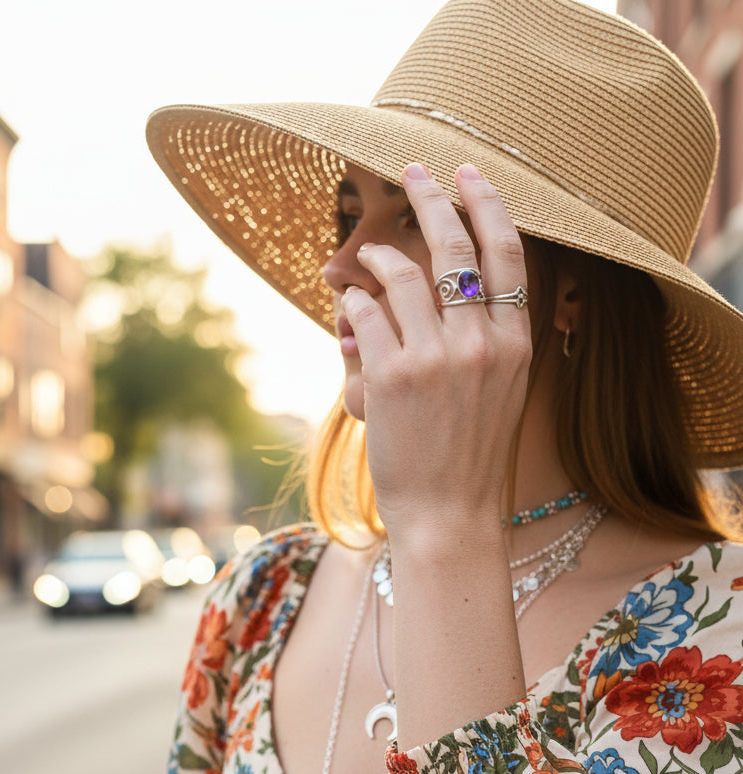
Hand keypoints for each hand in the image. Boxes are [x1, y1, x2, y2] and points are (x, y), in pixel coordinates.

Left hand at [341, 163, 531, 540]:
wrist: (451, 512)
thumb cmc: (471, 451)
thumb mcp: (500, 389)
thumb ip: (487, 336)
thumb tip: (443, 285)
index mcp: (516, 343)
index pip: (509, 253)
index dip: (489, 204)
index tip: (470, 173)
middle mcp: (482, 343)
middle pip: (456, 248)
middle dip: (433, 197)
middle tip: (414, 167)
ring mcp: (437, 359)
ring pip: (403, 276)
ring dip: (379, 257)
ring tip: (368, 256)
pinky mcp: (392, 377)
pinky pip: (367, 314)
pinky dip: (356, 302)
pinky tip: (352, 306)